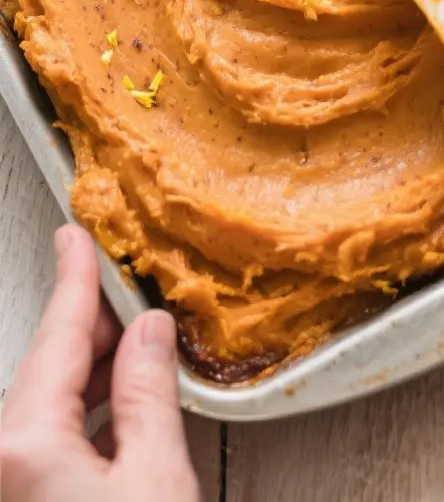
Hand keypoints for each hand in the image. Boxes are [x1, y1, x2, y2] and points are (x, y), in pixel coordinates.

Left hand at [0, 224, 199, 501]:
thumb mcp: (156, 480)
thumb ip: (149, 396)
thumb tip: (150, 334)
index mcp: (26, 443)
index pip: (57, 336)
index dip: (76, 280)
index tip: (75, 239)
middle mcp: (3, 462)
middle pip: (48, 368)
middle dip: (95, 329)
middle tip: (133, 296)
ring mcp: (10, 484)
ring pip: (47, 407)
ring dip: (93, 375)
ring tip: (139, 352)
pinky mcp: (24, 500)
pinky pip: (46, 445)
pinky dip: (84, 418)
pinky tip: (122, 411)